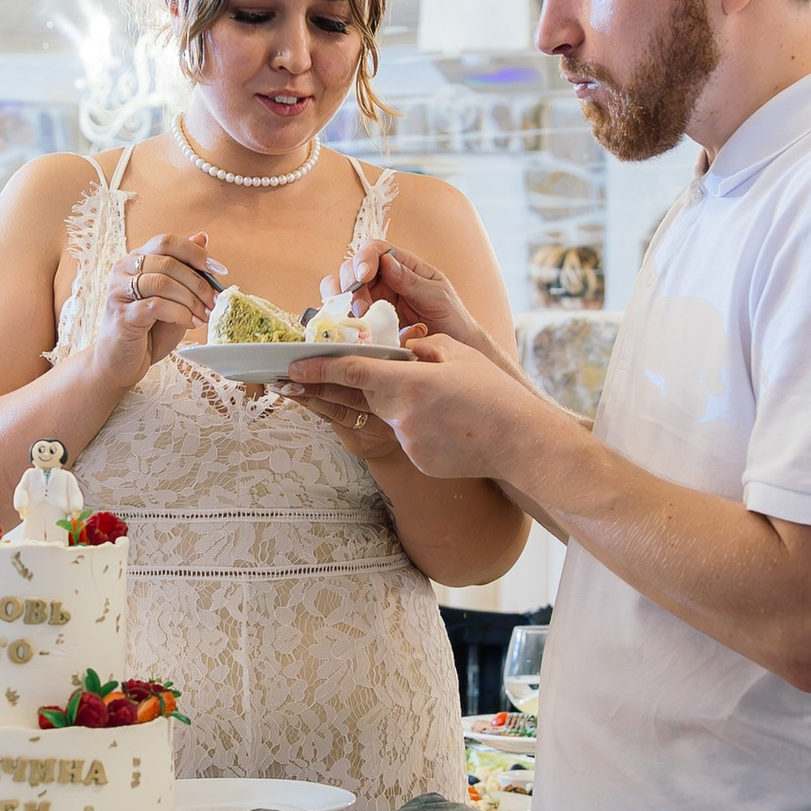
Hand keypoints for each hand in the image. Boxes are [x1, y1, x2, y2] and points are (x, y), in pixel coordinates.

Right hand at [88, 225, 221, 384]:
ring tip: (204, 315)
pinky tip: (191, 323)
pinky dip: (180, 313)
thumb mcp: (174, 297)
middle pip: (167, 261)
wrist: (120, 363)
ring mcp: (119, 291)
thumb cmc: (147, 331)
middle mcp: (122, 270)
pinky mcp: (122, 314)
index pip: (166, 242)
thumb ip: (185, 270)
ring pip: (162, 282)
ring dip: (191, 300)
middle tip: (215, 301)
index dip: (195, 253)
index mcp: (135, 259)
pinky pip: (156, 305)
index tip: (218, 269)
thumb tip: (203, 238)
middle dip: (198, 282)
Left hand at [289, 334, 546, 480]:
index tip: (292, 367)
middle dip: (324, 389)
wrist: (520, 442)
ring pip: (386, 416)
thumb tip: (402, 349)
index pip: (353, 371)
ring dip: (387, 405)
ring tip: (404, 401)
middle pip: (357, 396)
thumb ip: (421, 348)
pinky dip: (414, 426)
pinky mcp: (417, 462)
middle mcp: (401, 415)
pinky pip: (405, 436)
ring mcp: (407, 442)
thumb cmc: (494, 393)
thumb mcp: (458, 355)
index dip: (319, 368)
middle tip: (291, 383)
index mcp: (409, 382)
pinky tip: (444, 425)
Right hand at [335, 241, 511, 369]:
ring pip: (340, 292)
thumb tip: (386, 262)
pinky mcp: (365, 325)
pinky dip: (339, 322)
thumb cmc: (452, 318)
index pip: (375, 250)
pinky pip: (344, 318)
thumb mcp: (438, 296)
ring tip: (355, 321)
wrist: (456, 349)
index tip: (363, 275)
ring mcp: (372, 303)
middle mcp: (382, 281)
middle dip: (349, 285)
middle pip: (350, 269)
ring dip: (340, 303)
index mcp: (402, 266)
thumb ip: (412, 280)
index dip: (364, 258)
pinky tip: (347, 331)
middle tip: (361, 309)